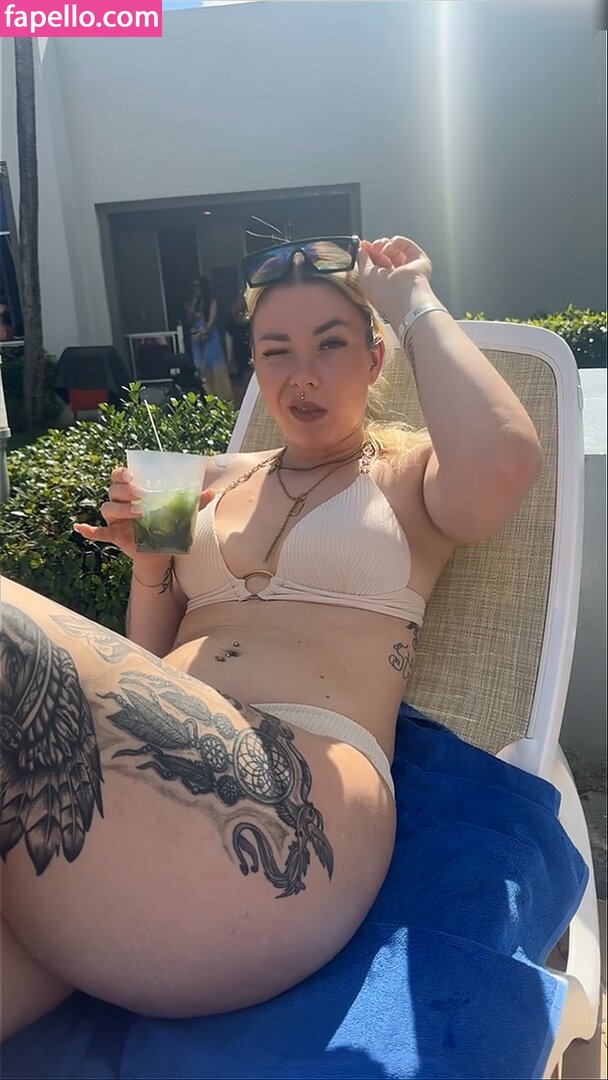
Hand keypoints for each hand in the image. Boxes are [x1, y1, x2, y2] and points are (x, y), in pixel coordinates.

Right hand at [73, 467, 214, 566]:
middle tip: (141, 494)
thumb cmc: (167, 525)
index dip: (122, 473)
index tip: (132, 474)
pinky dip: (88, 530)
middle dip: (125, 491)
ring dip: (120, 509)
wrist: (161, 551)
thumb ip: (193, 502)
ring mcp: (115, 519)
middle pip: (113, 491)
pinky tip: (80, 527)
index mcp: (134, 492)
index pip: (120, 476)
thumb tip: (212, 493)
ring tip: (138, 513)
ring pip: (107, 508)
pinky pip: (98, 532)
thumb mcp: (181, 513)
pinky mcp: (114, 535)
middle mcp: (121, 502)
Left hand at [358, 236, 434, 330]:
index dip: (369, 252)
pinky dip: (395, 242)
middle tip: (372, 247)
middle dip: (377, 247)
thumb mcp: (365, 276)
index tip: (363, 245)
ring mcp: (408, 267)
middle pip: (385, 253)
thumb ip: (362, 260)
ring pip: (395, 248)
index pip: (375, 263)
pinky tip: (389, 249)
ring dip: (385, 244)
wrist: (403, 298)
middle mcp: (396, 275)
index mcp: (383, 282)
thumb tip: (362, 248)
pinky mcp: (418, 259)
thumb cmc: (384, 294)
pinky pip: (405, 244)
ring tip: (381, 249)